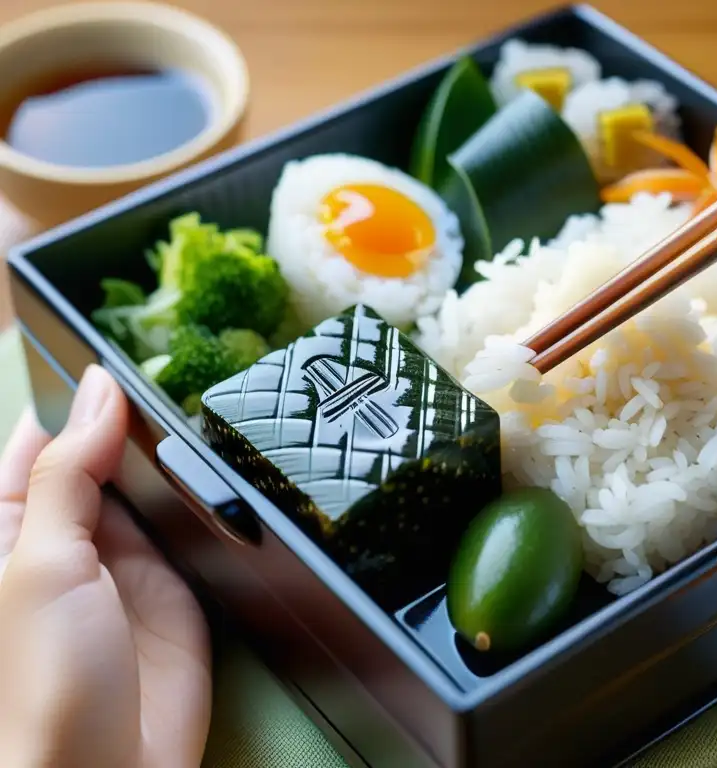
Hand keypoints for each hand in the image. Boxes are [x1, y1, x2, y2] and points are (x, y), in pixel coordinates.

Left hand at [0, 365, 211, 767]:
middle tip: (172, 379)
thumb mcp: (40, 562)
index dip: (76, 403)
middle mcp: (70, 544)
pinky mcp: (178, 589)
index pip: (41, 446)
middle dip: (131, 425)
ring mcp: (127, 566)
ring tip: (201, 415)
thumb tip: (100, 393)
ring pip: (154, 487)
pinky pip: (195, 528)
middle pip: (103, 460)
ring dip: (174, 461)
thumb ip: (70, 475)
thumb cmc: (36, 687)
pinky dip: (209, 503)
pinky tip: (223, 474)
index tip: (114, 355)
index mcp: (13, 533)